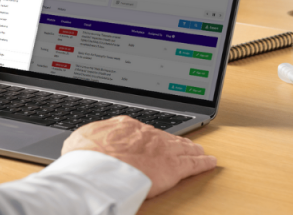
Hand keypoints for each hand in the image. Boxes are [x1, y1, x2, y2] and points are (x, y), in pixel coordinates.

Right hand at [62, 116, 216, 198]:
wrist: (98, 167)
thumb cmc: (86, 156)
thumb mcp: (81, 140)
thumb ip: (91, 138)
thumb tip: (85, 143)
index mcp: (125, 126)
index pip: (143, 130)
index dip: (150, 137)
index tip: (151, 140)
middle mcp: (147, 134)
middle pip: (166, 136)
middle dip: (174, 140)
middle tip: (182, 142)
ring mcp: (162, 149)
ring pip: (182, 147)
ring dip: (191, 148)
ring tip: (198, 149)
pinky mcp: (173, 167)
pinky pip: (194, 163)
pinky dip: (204, 163)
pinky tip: (210, 161)